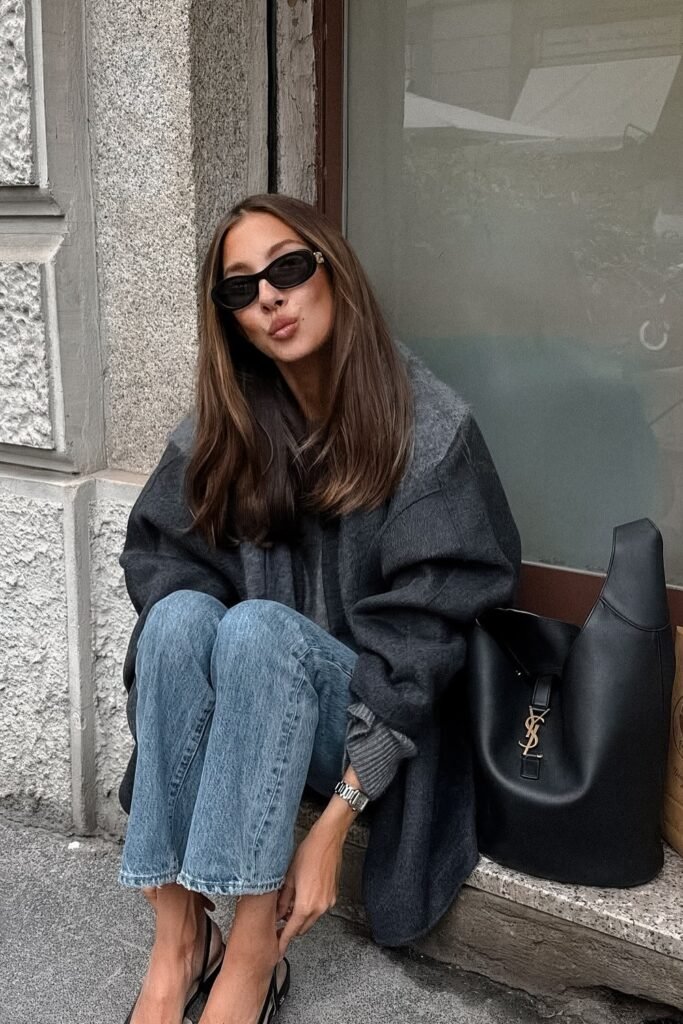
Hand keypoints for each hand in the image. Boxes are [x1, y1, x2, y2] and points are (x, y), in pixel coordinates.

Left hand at [276, 817, 345, 956]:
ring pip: (311, 919)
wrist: (328, 840)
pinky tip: (302, 896)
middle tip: (279, 922)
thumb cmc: (307, 854)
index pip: (291, 931)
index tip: (277, 950)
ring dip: (300, 917)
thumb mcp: (288, 877)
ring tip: (288, 906)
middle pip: (302, 928)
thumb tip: (277, 914)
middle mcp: (319, 908)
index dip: (283, 941)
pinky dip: (310, 908)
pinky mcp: (333, 895)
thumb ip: (282, 900)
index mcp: (306, 905)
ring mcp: (328, 902)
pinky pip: (319, 909)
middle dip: (291, 928)